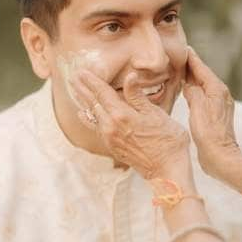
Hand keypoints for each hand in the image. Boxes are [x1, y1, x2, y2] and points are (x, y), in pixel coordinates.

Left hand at [71, 69, 191, 181]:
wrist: (167, 170)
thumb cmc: (168, 141)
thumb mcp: (156, 114)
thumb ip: (138, 96)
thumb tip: (129, 77)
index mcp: (122, 115)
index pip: (102, 93)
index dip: (92, 81)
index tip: (82, 71)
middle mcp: (111, 126)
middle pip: (92, 103)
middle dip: (82, 89)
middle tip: (72, 77)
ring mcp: (109, 138)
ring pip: (92, 115)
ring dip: (83, 101)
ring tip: (75, 90)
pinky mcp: (112, 146)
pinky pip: (95, 127)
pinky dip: (87, 117)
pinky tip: (83, 114)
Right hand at [183, 46, 240, 178]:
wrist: (221, 157)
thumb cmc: (209, 133)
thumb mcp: (198, 108)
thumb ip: (192, 91)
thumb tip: (188, 84)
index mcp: (217, 89)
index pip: (201, 68)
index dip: (191, 58)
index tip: (183, 47)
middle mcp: (220, 94)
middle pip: (202, 75)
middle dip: (190, 66)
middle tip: (177, 57)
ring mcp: (219, 104)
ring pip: (202, 85)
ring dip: (191, 78)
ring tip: (179, 71)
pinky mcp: (215, 114)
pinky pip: (202, 96)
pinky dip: (193, 90)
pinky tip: (185, 92)